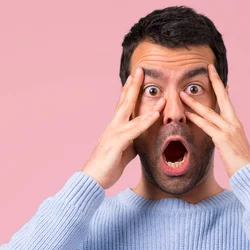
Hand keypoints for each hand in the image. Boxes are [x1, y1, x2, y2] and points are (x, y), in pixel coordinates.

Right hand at [82, 67, 166, 188]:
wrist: (92, 180)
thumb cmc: (107, 167)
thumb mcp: (124, 152)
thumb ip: (133, 142)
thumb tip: (142, 138)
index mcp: (115, 128)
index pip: (123, 105)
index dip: (129, 91)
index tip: (136, 78)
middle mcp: (113, 127)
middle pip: (124, 102)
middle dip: (133, 85)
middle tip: (140, 69)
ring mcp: (114, 133)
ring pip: (130, 113)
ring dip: (144, 101)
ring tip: (157, 92)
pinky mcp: (117, 143)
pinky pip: (134, 130)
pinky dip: (145, 121)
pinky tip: (155, 115)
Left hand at [179, 63, 249, 177]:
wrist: (249, 172)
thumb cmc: (241, 162)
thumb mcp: (234, 145)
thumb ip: (226, 136)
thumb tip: (219, 135)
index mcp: (236, 124)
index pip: (227, 101)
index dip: (221, 87)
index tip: (215, 74)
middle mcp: (233, 123)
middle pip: (222, 98)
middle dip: (215, 82)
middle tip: (207, 68)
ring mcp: (228, 130)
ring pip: (209, 112)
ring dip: (194, 103)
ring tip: (182, 94)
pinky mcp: (223, 139)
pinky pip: (207, 127)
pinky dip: (197, 120)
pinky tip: (188, 114)